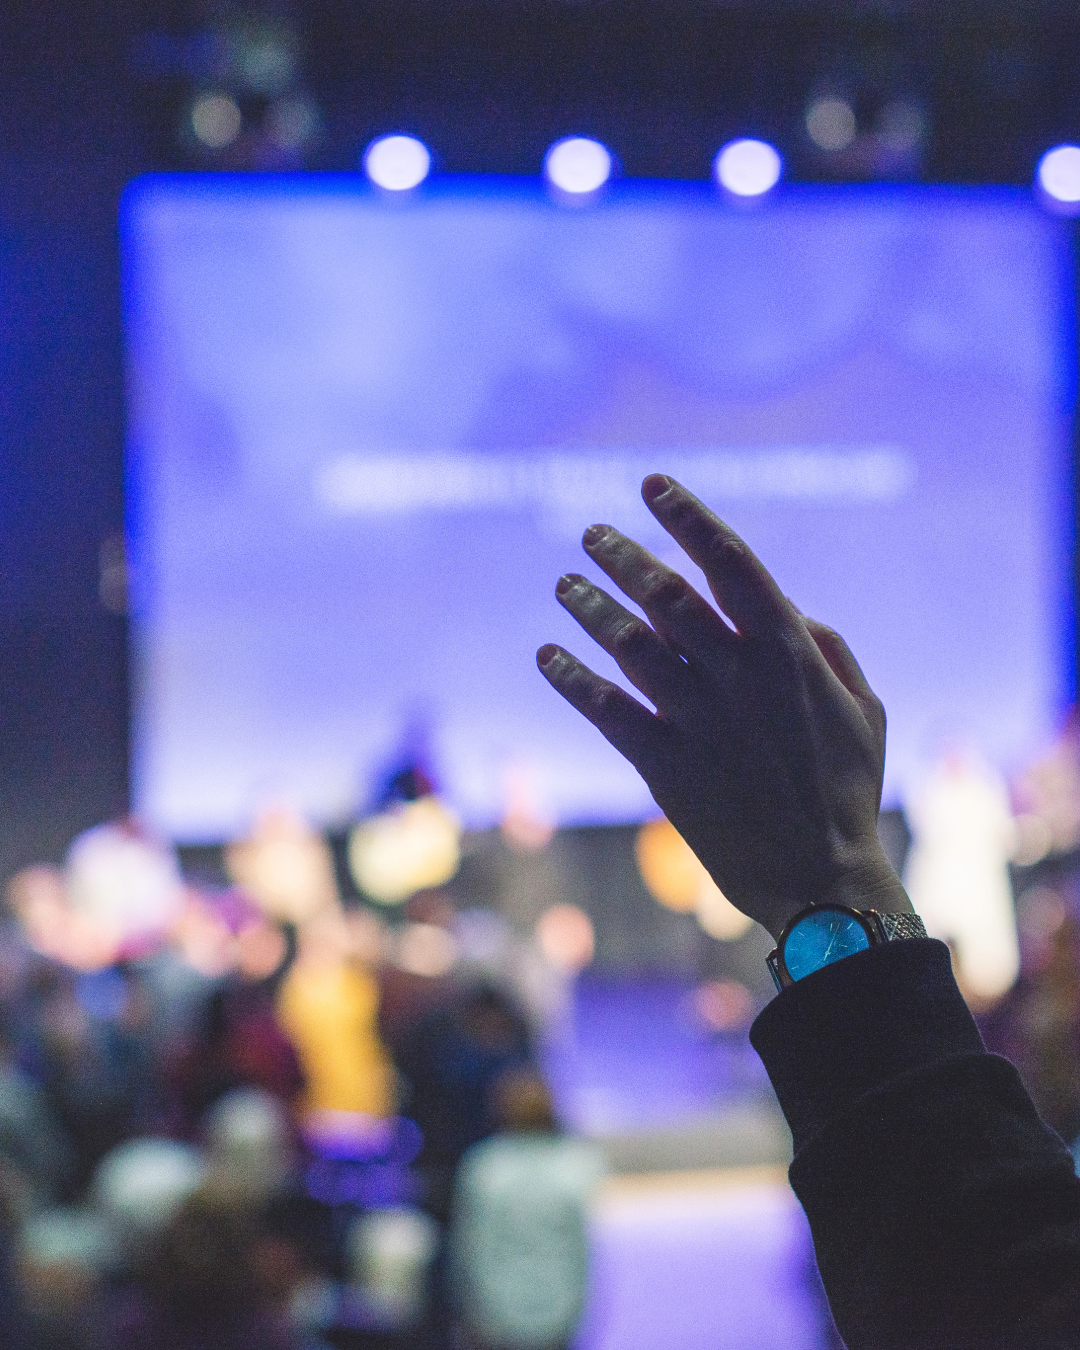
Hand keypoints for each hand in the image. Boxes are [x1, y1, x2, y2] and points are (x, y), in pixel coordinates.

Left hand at [537, 474, 910, 939]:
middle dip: (624, 556)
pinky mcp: (665, 767)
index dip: (689, 518)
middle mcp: (740, 677)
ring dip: (590, 609)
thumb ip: (824, 646)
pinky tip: (547, 655)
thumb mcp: (863, 707)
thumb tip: (783, 604)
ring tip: (563, 583)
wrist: (820, 881)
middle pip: (668, 596)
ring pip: (630, 646)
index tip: (654, 485)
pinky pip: (607, 711)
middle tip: (591, 533)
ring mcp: (700, 721)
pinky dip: (572, 680)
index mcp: (791, 653)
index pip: (731, 563)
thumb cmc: (847, 790)